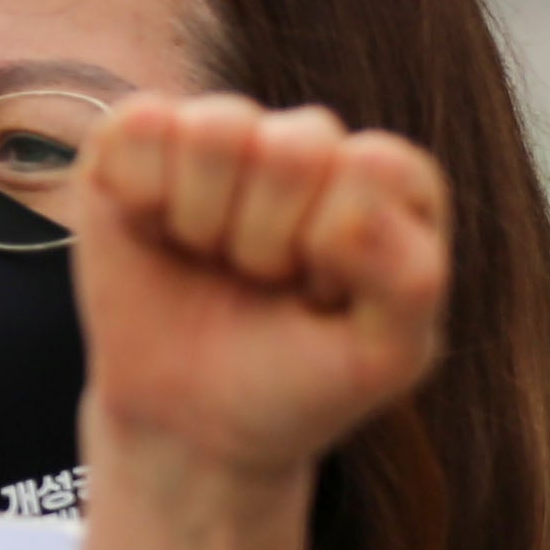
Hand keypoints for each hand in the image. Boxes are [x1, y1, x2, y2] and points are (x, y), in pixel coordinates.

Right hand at [72, 95, 449, 487]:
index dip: (337, 249)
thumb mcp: (385, 356)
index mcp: (388, 182)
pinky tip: (154, 232)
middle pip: (295, 146)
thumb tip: (353, 202)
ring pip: (217, 127)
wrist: (185, 425)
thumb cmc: (294, 383)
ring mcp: (224, 137)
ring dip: (203, 219)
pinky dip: (139, 194)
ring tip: (210, 257)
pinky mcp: (141, 141)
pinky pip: (141, 124)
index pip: (373, 168)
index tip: (320, 299)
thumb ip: (410, 277)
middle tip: (259, 284)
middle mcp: (310, 143)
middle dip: (266, 242)